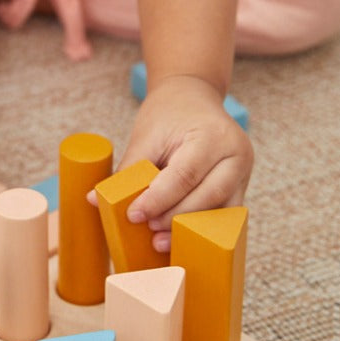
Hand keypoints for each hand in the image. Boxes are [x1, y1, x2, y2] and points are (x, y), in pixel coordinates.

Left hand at [116, 75, 253, 252]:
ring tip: (160, 242)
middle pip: (208, 196)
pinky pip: (224, 214)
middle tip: (148, 232)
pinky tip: (179, 237)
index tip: (134, 215)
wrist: (194, 97)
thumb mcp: (146, 135)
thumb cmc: (168, 113)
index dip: (159, 199)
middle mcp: (236, 154)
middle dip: (175, 219)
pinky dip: (201, 227)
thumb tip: (95, 200)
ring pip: (221, 212)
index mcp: (212, 136)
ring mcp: (244, 171)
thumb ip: (128, 170)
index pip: (185, 174)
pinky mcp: (242, 185)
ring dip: (190, 230)